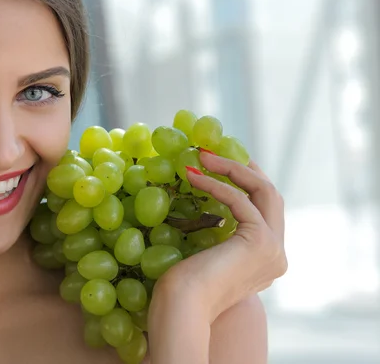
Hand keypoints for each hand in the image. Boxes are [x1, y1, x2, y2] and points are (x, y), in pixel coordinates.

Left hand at [152, 150, 287, 322]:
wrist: (183, 309)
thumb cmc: (184, 287)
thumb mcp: (208, 254)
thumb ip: (220, 235)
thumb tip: (210, 210)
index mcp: (266, 258)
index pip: (265, 208)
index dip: (247, 180)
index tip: (223, 162)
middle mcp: (277, 254)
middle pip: (270, 195)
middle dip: (244, 168)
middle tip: (215, 151)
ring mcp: (274, 249)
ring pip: (263, 191)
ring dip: (231, 168)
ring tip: (202, 155)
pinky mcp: (262, 242)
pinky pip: (241, 201)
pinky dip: (216, 184)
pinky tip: (193, 175)